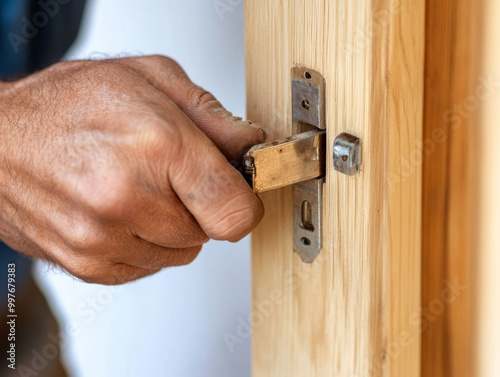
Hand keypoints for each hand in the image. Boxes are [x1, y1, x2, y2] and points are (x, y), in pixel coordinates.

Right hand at [0, 55, 264, 283]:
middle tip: (172, 173)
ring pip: (181, 252)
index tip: (238, 190)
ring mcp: (103, 238)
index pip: (235, 211)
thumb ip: (212, 116)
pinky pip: (150, 266)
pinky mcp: (88, 264)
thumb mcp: (150, 78)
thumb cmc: (67, 103)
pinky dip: (147, 242)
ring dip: (173, 224)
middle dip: (201, 204)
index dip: (244, 201)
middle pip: (210, 232)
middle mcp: (127, 198)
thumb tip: (250, 146)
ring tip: (141, 186)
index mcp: (156, 146)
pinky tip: (123, 209)